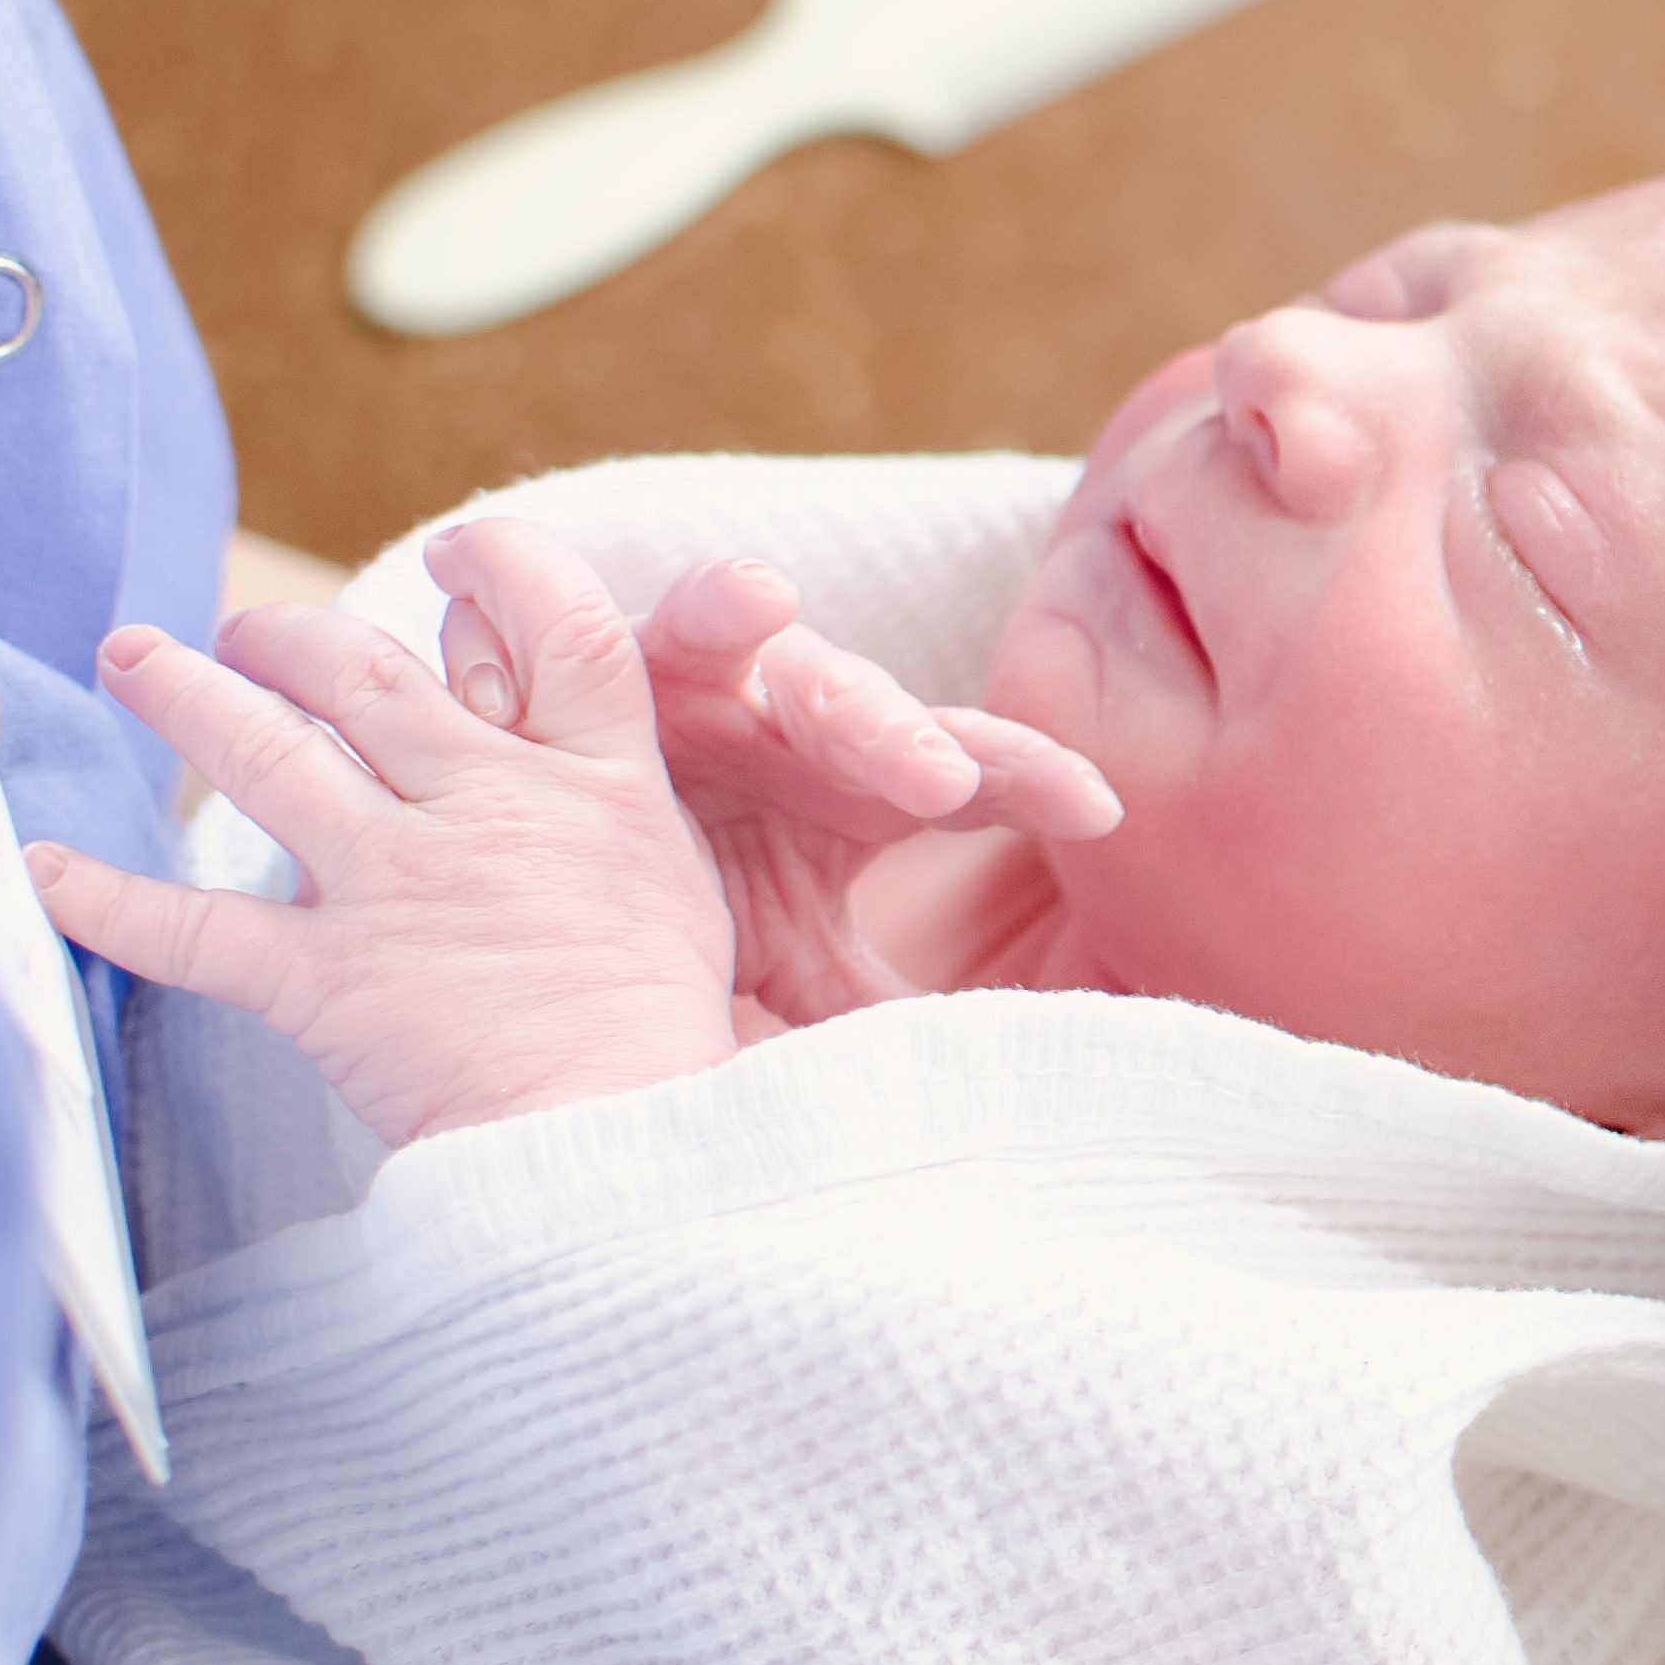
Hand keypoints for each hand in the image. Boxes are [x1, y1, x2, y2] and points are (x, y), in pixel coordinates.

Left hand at [29, 520, 744, 1145]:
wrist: (620, 1136)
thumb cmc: (654, 1016)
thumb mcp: (669, 867)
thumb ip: (603, 777)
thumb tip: (518, 693)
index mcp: (592, 780)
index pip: (557, 624)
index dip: (502, 565)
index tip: (454, 555)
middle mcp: (488, 809)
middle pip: (368, 674)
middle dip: (291, 637)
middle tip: (248, 634)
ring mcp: (399, 887)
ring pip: (267, 757)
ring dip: (185, 696)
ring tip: (134, 657)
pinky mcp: (326, 978)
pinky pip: (194, 929)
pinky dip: (107, 900)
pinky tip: (47, 869)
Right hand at [600, 558, 1118, 1030]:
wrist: (561, 816)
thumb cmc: (696, 869)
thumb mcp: (779, 943)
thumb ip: (852, 993)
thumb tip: (945, 1069)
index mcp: (872, 787)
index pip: (978, 780)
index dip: (1039, 783)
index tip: (1103, 810)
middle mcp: (822, 724)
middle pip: (899, 726)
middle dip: (931, 745)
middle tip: (956, 784)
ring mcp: (741, 680)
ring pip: (807, 674)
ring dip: (848, 698)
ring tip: (890, 724)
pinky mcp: (645, 651)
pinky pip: (684, 621)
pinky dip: (716, 604)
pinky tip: (759, 595)